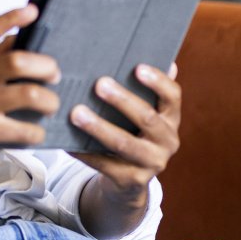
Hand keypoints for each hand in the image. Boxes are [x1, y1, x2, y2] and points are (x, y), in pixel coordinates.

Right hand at [0, 5, 61, 167]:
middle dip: (46, 67)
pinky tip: (36, 132)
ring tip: (50, 104)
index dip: (12, 17)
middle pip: (19, 61)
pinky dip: (37, 132)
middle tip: (54, 75)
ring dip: (49, 100)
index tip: (32, 11)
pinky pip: (23, 130)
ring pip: (29, 94)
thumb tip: (22, 39)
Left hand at [71, 62, 180, 211]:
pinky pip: (105, 165)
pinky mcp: (132, 181)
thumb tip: (165, 58)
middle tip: (99, 84)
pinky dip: (85, 152)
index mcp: (171, 118)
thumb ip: (149, 89)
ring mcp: (151, 164)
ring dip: (99, 127)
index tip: (137, 67)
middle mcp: (167, 141)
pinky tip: (67, 141)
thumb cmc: (133, 132)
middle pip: (147, 118)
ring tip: (76, 113)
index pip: (173, 96)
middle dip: (122, 100)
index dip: (158, 81)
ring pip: (124, 144)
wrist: (131, 180)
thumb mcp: (146, 111)